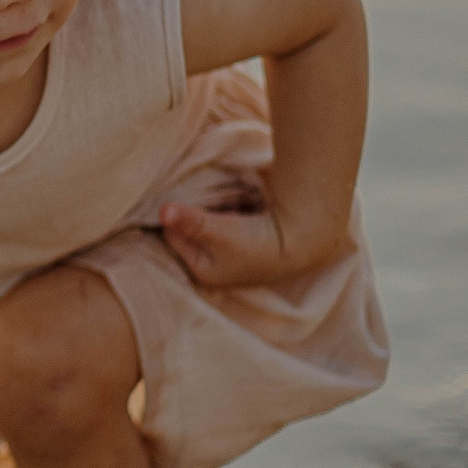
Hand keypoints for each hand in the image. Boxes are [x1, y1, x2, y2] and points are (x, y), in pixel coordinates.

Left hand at [159, 197, 345, 290]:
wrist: (307, 239)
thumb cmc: (259, 241)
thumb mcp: (219, 230)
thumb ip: (189, 220)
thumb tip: (161, 211)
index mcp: (204, 272)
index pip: (174, 239)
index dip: (175, 218)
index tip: (180, 198)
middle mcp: (217, 268)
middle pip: (192, 233)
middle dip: (194, 214)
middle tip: (199, 196)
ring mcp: (234, 256)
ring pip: (209, 226)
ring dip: (213, 210)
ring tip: (223, 200)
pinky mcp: (249, 241)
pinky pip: (229, 222)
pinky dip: (230, 210)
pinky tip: (239, 202)